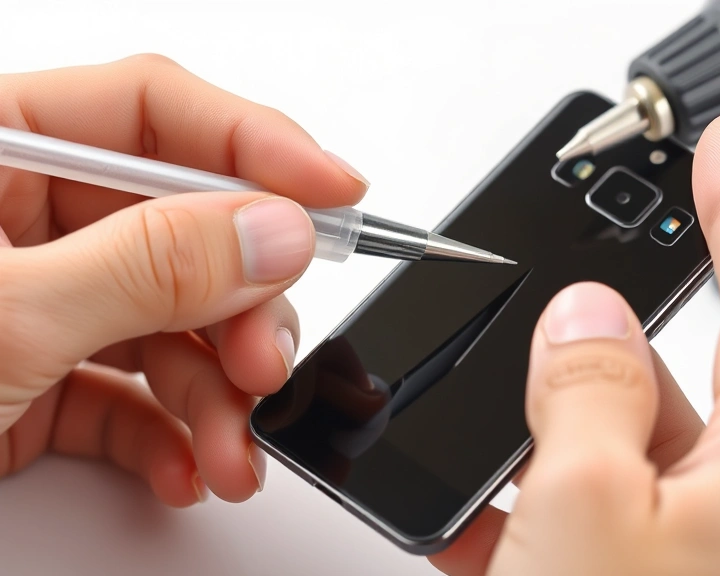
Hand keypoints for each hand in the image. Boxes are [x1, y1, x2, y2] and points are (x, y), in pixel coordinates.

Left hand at [0, 55, 367, 504]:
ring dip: (218, 391)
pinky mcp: (29, 383)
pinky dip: (170, 435)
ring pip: (170, 322)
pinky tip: (188, 465)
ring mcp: (27, 305)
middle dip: (240, 305)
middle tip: (266, 358)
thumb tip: (271, 230)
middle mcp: (9, 221)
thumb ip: (143, 266)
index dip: (256, 146)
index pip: (151, 113)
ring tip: (233, 447)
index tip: (335, 193)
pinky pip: (130, 392)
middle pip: (181, 229)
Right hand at [430, 113, 719, 574]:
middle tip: (543, 388)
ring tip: (508, 484)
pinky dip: (584, 512)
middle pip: (708, 392)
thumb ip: (588, 391)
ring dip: (585, 457)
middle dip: (618, 376)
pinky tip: (511, 521)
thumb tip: (589, 320)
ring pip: (669, 460)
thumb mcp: (579, 513)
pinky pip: (652, 524)